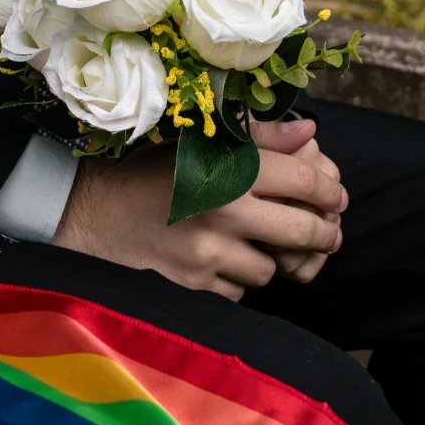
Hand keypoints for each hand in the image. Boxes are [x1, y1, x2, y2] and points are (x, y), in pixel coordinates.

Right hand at [53, 118, 345, 300]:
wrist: (90, 213)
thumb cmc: (148, 173)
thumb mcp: (198, 144)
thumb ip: (258, 137)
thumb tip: (309, 131)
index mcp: (228, 168)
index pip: (305, 179)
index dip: (329, 190)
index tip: (334, 196)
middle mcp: (223, 210)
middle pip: (302, 232)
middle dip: (323, 234)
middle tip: (328, 234)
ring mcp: (208, 253)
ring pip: (270, 268)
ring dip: (269, 260)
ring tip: (257, 247)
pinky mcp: (193, 286)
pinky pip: (239, 292)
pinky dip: (237, 282)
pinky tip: (222, 265)